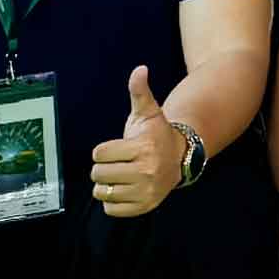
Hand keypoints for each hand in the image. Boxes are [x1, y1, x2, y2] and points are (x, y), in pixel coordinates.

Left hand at [90, 66, 186, 218]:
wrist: (181, 157)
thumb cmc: (156, 134)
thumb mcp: (148, 112)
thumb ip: (140, 91)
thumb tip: (140, 69)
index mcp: (143, 147)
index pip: (99, 153)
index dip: (105, 149)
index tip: (120, 148)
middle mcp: (146, 171)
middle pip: (97, 174)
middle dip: (104, 167)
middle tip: (119, 163)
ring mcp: (145, 191)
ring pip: (102, 192)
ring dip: (107, 185)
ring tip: (121, 176)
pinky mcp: (143, 207)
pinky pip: (110, 209)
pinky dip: (113, 201)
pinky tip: (126, 189)